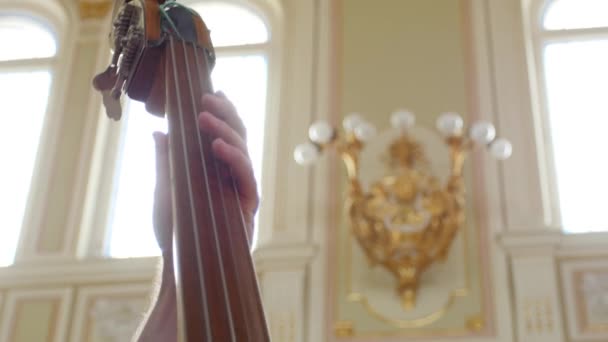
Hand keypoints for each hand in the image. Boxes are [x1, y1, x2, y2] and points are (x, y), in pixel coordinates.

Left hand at [153, 92, 258, 255]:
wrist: (180, 264)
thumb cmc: (173, 229)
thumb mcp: (164, 188)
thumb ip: (165, 160)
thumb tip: (158, 132)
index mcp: (215, 169)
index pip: (224, 134)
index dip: (222, 112)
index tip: (212, 92)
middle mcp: (232, 175)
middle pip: (238, 135)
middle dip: (225, 114)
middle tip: (207, 99)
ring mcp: (241, 188)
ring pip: (243, 150)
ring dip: (225, 130)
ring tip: (204, 117)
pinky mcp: (247, 204)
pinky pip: (246, 175)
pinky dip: (233, 157)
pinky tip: (217, 145)